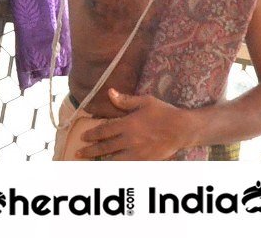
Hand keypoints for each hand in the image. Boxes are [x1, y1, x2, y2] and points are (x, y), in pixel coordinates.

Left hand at [77, 89, 199, 160]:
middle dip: (91, 150)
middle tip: (79, 152)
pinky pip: (126, 166)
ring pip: (113, 159)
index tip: (83, 137)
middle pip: (105, 147)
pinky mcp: (144, 161)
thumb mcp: (145, 101)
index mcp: (128, 124)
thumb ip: (126, 100)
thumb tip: (110, 92)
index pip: (104, 130)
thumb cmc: (164, 112)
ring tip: (90, 162)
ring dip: (100, 160)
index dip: (92, 134)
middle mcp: (130, 140)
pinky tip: (110, 168)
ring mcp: (136, 152)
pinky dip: (117, 167)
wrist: (182, 129)